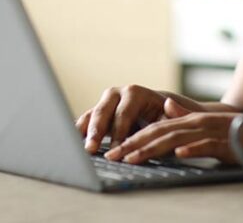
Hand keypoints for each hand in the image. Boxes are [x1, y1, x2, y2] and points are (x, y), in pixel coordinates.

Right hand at [74, 85, 204, 152]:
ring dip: (84, 132)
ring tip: (78, 148)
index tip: (116, 149)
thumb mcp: (170, 118)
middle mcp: (116, 94)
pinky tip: (72, 145)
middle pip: (103, 112)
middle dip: (96, 131)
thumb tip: (168, 106)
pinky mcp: (96, 114)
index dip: (119, 132)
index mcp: (135, 92)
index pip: (124, 113)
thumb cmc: (166, 118)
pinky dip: (79, 133)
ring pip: (91, 115)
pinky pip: (85, 122)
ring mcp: (104, 103)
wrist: (157, 112)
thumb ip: (170, 114)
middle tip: (91, 149)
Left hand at [103, 98, 242, 164]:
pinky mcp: (228, 142)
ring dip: (154, 148)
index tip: (115, 150)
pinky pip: (208, 145)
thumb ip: (187, 118)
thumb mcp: (207, 128)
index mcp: (191, 120)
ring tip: (134, 158)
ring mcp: (213, 131)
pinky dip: (193, 149)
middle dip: (135, 144)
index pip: (157, 128)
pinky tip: (179, 155)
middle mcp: (198, 123)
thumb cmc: (237, 135)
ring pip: (178, 138)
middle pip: (161, 132)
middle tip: (114, 157)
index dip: (134, 138)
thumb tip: (166, 107)